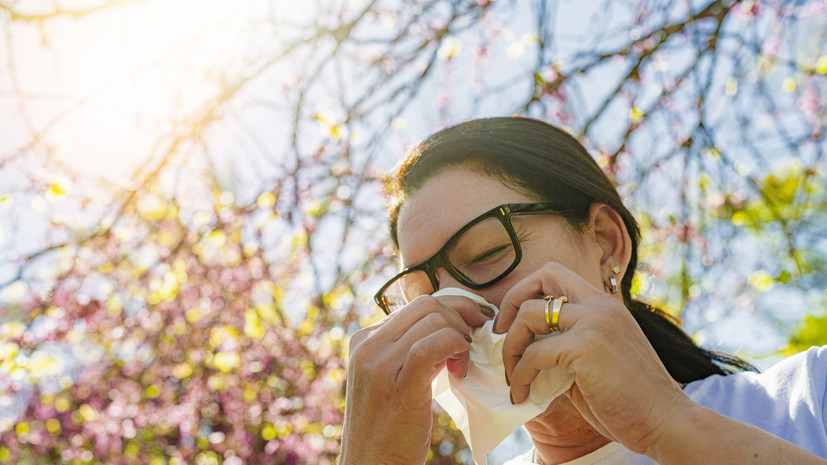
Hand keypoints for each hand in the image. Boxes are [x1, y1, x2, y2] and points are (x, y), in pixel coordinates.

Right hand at [339, 295, 490, 464]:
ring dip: (461, 336)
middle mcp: (367, 345)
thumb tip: (447, 327)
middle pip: (427, 305)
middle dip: (462, 315)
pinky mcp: (398, 384)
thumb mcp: (390, 379)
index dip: (452, 309)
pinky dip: (457, 347)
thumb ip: (408, 351)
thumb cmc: (389, 428)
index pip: (415, 304)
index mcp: (363, 340)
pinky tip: (460, 370)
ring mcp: (378, 363)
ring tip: (463, 363)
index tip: (472, 324)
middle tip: (477, 338)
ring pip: (434, 320)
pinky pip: (435, 343)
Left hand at [495, 262, 688, 454]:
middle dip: (511, 303)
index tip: (512, 324)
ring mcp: (594, 323)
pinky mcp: (586, 347)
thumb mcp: (596, 361)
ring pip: (529, 315)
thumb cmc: (631, 400)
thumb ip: (566, 347)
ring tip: (511, 375)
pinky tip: (522, 394)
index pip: (556, 274)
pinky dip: (520, 375)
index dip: (526, 292)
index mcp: (605, 306)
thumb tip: (526, 352)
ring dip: (510, 346)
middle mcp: (600, 306)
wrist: (666, 422)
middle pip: (542, 276)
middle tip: (500, 337)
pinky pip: (534, 354)